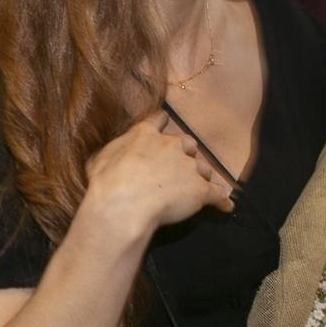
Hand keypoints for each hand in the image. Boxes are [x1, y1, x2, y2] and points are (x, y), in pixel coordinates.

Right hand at [81, 114, 234, 237]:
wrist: (124, 204)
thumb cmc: (106, 181)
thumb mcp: (99, 158)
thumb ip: (113, 151)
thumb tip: (113, 153)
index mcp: (146, 135)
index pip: (159, 120)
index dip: (162, 123)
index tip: (163, 123)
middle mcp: (172, 146)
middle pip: (188, 143)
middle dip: (185, 153)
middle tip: (176, 166)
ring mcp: (190, 168)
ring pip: (203, 168)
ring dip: (199, 176)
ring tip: (194, 188)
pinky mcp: (201, 190)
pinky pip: (218, 194)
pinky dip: (221, 201)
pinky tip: (226, 206)